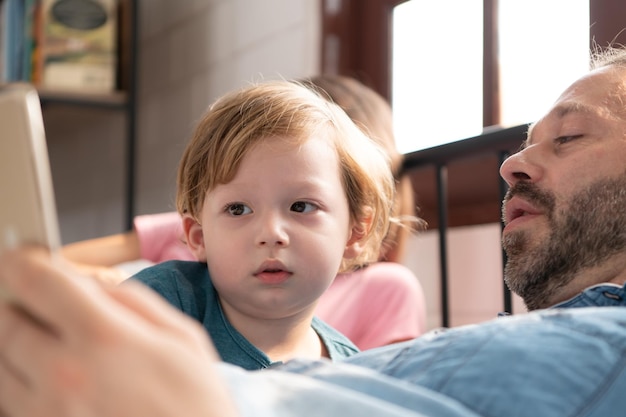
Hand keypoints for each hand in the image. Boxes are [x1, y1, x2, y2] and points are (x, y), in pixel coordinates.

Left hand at [0, 247, 236, 416]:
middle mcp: (64, 376)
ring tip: (55, 352)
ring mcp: (47, 414)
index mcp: (105, 339)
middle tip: (42, 308)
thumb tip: (88, 284)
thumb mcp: (182, 338)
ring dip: (18, 349)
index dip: (21, 262)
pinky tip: (61, 387)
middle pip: (7, 323)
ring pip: (0, 366)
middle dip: (20, 308)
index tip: (19, 258)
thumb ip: (131, 300)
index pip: (38, 282)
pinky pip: (11, 406)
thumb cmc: (196, 406)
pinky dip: (24, 387)